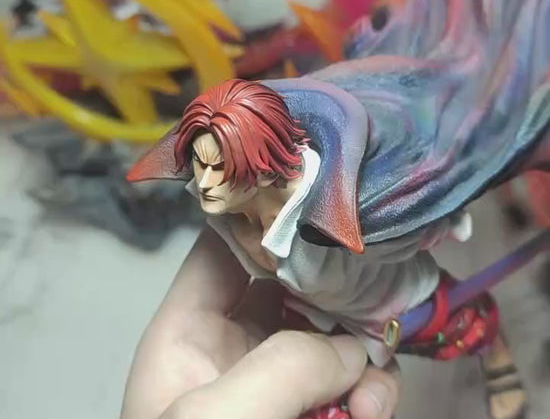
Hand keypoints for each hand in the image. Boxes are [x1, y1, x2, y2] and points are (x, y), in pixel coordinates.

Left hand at [121, 229, 399, 418]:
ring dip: (359, 348)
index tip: (317, 203)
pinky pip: (348, 385)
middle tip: (373, 288)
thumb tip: (355, 349)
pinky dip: (371, 392)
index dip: (261, 220)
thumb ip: (283, 367)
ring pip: (325, 334)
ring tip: (374, 378)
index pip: (221, 250)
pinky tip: (375, 414)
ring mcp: (272, 381)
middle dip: (330, 289)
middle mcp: (230, 346)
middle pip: (285, 286)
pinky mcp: (310, 416)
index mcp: (187, 332)